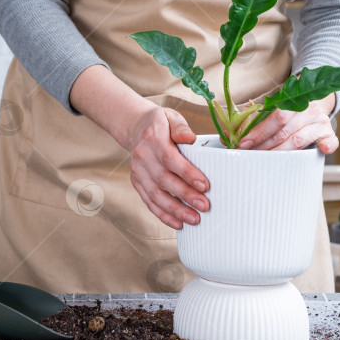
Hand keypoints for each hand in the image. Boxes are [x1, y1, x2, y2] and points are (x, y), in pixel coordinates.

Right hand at [124, 107, 209, 229]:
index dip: (187, 173)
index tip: (204, 185)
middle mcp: (142, 156)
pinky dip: (163, 214)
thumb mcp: (171, 117)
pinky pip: (149, 201)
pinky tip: (178, 223)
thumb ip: (181, 127)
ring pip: (156, 195)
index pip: (170, 159)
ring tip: (194, 219)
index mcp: (153, 138)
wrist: (134, 127)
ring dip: (175, 210)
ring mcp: (138, 171)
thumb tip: (190, 138)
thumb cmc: (159, 123)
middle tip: (204, 206)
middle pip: (164, 180)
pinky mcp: (137, 182)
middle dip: (185, 195)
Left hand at [238, 94, 337, 153]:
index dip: (259, 132)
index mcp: (293, 101)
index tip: (244, 143)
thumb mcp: (277, 107)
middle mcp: (308, 111)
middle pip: (285, 131)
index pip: (275, 118)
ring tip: (266, 160)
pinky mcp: (329, 133)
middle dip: (265, 145)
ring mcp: (320, 122)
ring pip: (299, 140)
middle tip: (250, 154)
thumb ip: (260, 119)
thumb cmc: (291, 109)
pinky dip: (326, 147)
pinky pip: (330, 142)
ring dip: (280, 152)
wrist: (316, 100)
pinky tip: (321, 150)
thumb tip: (234, 134)